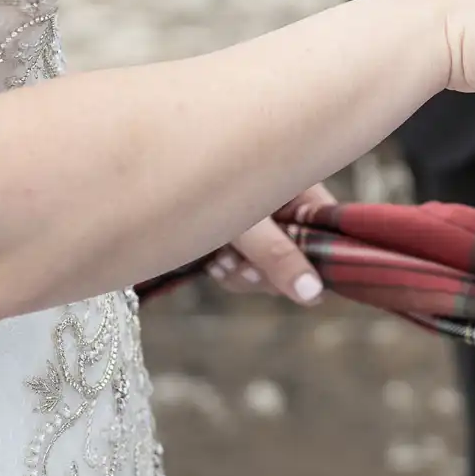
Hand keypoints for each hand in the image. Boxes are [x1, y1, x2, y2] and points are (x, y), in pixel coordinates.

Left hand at [207, 183, 337, 304]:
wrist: (144, 181)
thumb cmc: (200, 180)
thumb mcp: (244, 219)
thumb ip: (279, 255)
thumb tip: (314, 295)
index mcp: (299, 186)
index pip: (330, 228)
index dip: (322, 259)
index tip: (311, 285)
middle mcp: (283, 205)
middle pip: (300, 256)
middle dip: (272, 272)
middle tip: (248, 267)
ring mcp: (258, 224)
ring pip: (270, 268)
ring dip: (245, 275)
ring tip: (222, 260)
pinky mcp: (234, 237)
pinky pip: (244, 270)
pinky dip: (229, 272)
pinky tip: (213, 260)